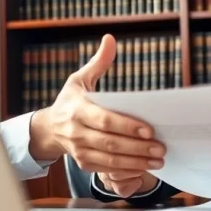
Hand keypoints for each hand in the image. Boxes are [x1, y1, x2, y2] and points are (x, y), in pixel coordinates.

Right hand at [29, 34, 165, 195]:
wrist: (49, 128)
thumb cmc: (69, 101)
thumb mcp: (79, 79)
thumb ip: (98, 62)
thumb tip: (110, 39)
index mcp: (77, 110)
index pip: (105, 120)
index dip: (128, 126)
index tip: (150, 130)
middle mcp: (77, 132)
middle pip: (111, 143)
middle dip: (138, 147)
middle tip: (161, 148)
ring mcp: (79, 150)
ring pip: (111, 160)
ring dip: (137, 162)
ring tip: (158, 159)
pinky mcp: (83, 163)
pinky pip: (107, 171)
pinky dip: (127, 171)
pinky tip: (144, 167)